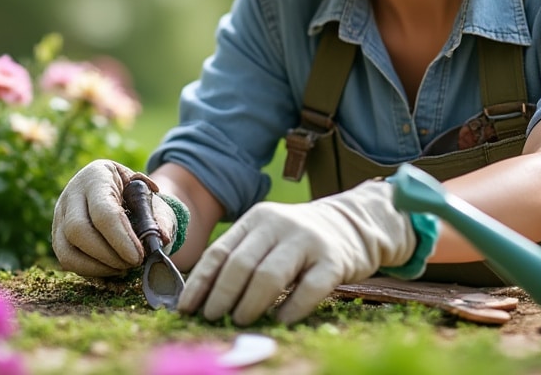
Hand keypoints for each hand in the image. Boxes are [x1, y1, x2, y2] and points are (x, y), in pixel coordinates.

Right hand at [51, 160, 177, 276]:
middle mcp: (72, 193)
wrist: (121, 191)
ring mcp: (60, 214)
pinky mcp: (57, 234)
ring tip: (123, 267)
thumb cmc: (137, 195)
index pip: (102, 211)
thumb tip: (161, 238)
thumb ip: (159, 217)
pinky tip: (111, 268)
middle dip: (107, 255)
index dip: (120, 238)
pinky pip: (66, 259)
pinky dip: (90, 270)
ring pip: (66, 249)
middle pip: (78, 230)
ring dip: (97, 266)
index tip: (138, 257)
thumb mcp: (151, 198)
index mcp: (97, 176)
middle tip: (132, 263)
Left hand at [178, 179, 418, 324]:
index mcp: (257, 220)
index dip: (200, 283)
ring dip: (250, 304)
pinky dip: (290, 309)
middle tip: (212, 318)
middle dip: (222, 296)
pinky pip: (308, 289)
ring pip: (270, 277)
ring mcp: (308, 241)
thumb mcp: (268, 236)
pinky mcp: (334, 260)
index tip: (186, 308)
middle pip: (241, 265)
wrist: (354, 224)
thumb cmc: (299, 240)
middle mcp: (279, 224)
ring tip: (240, 321)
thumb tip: (202, 299)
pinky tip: (278, 320)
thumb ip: (241, 256)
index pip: (219, 252)